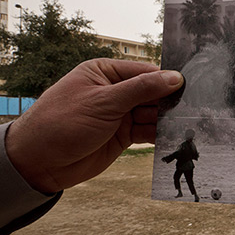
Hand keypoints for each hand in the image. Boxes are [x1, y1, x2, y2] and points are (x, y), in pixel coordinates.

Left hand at [5, 59, 183, 193]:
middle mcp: (114, 91)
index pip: (144, 72)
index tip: (190, 86)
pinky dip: (160, 134)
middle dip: (169, 101)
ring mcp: (119, 114)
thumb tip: (174, 78)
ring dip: (167, 119)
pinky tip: (175, 136)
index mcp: (105, 72)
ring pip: (152, 113)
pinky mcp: (122, 135)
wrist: (39, 162)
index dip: (166, 80)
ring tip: (189, 123)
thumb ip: (141, 90)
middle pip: (152, 93)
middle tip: (195, 107)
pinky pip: (147, 132)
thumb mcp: (103, 102)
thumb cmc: (61, 123)